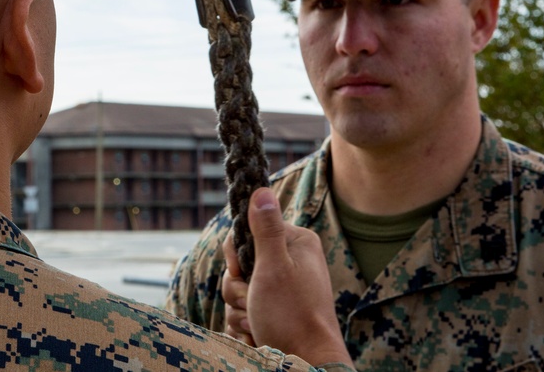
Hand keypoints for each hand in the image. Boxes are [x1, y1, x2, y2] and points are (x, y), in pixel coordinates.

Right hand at [221, 188, 352, 367]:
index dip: (237, 255)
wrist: (307, 363)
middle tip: (254, 302)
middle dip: (238, 289)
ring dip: (240, 311)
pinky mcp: (272, 313)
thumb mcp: (274, 267)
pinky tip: (259, 336)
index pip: (247, 232)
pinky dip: (244, 326)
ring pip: (236, 291)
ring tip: (259, 324)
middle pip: (238, 265)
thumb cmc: (292, 316)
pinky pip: (241, 312)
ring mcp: (281, 290)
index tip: (242, 272)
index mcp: (295, 243)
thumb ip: (265, 228)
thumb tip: (260, 189)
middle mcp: (290, 263)